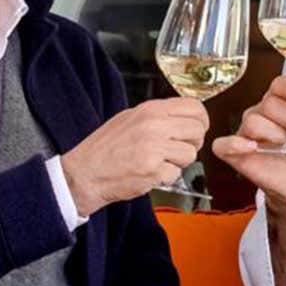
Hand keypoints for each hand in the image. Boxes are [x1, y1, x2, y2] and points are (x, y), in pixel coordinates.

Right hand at [60, 97, 207, 216]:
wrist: (85, 173)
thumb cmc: (105, 148)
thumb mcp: (130, 119)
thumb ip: (158, 116)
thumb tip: (186, 118)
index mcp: (150, 110)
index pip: (194, 107)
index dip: (201, 121)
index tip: (196, 129)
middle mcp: (154, 125)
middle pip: (198, 131)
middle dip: (192, 143)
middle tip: (177, 150)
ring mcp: (154, 147)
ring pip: (190, 154)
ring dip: (178, 163)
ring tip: (157, 162)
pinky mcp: (153, 170)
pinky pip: (176, 174)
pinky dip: (165, 178)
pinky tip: (149, 173)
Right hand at [212, 75, 285, 226]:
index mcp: (280, 103)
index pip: (280, 85)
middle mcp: (260, 114)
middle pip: (269, 103)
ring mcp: (245, 133)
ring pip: (253, 121)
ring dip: (274, 133)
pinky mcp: (234, 154)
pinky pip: (223, 144)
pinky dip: (236, 145)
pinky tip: (253, 148)